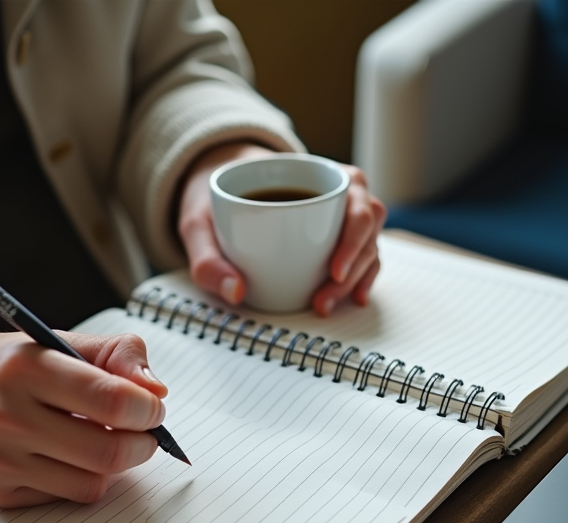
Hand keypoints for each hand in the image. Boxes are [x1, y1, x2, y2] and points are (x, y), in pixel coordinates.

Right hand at [0, 331, 167, 507]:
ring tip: (107, 438)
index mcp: (28, 368)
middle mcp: (5, 415)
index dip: (148, 408)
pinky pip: (67, 496)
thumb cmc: (5, 365)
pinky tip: (70, 454)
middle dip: (143, 444)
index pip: (111, 399)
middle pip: (108, 451)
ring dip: (116, 464)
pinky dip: (83, 478)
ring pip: (93, 482)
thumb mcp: (58, 340)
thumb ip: (117, 355)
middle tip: (146, 432)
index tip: (154, 407)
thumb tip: (156, 390)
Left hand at [177, 143, 385, 315]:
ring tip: (327, 305)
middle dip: (353, 267)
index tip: (334, 270)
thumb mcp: (198, 224)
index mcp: (312, 172)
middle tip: (322, 301)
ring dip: (358, 277)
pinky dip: (363, 277)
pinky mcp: (338, 235)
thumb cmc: (215, 201)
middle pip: (367, 222)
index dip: (353, 234)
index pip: (354, 194)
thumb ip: (207, 258)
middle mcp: (335, 189)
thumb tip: (236, 292)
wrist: (218, 187)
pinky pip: (363, 253)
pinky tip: (355, 298)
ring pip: (370, 241)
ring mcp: (340, 213)